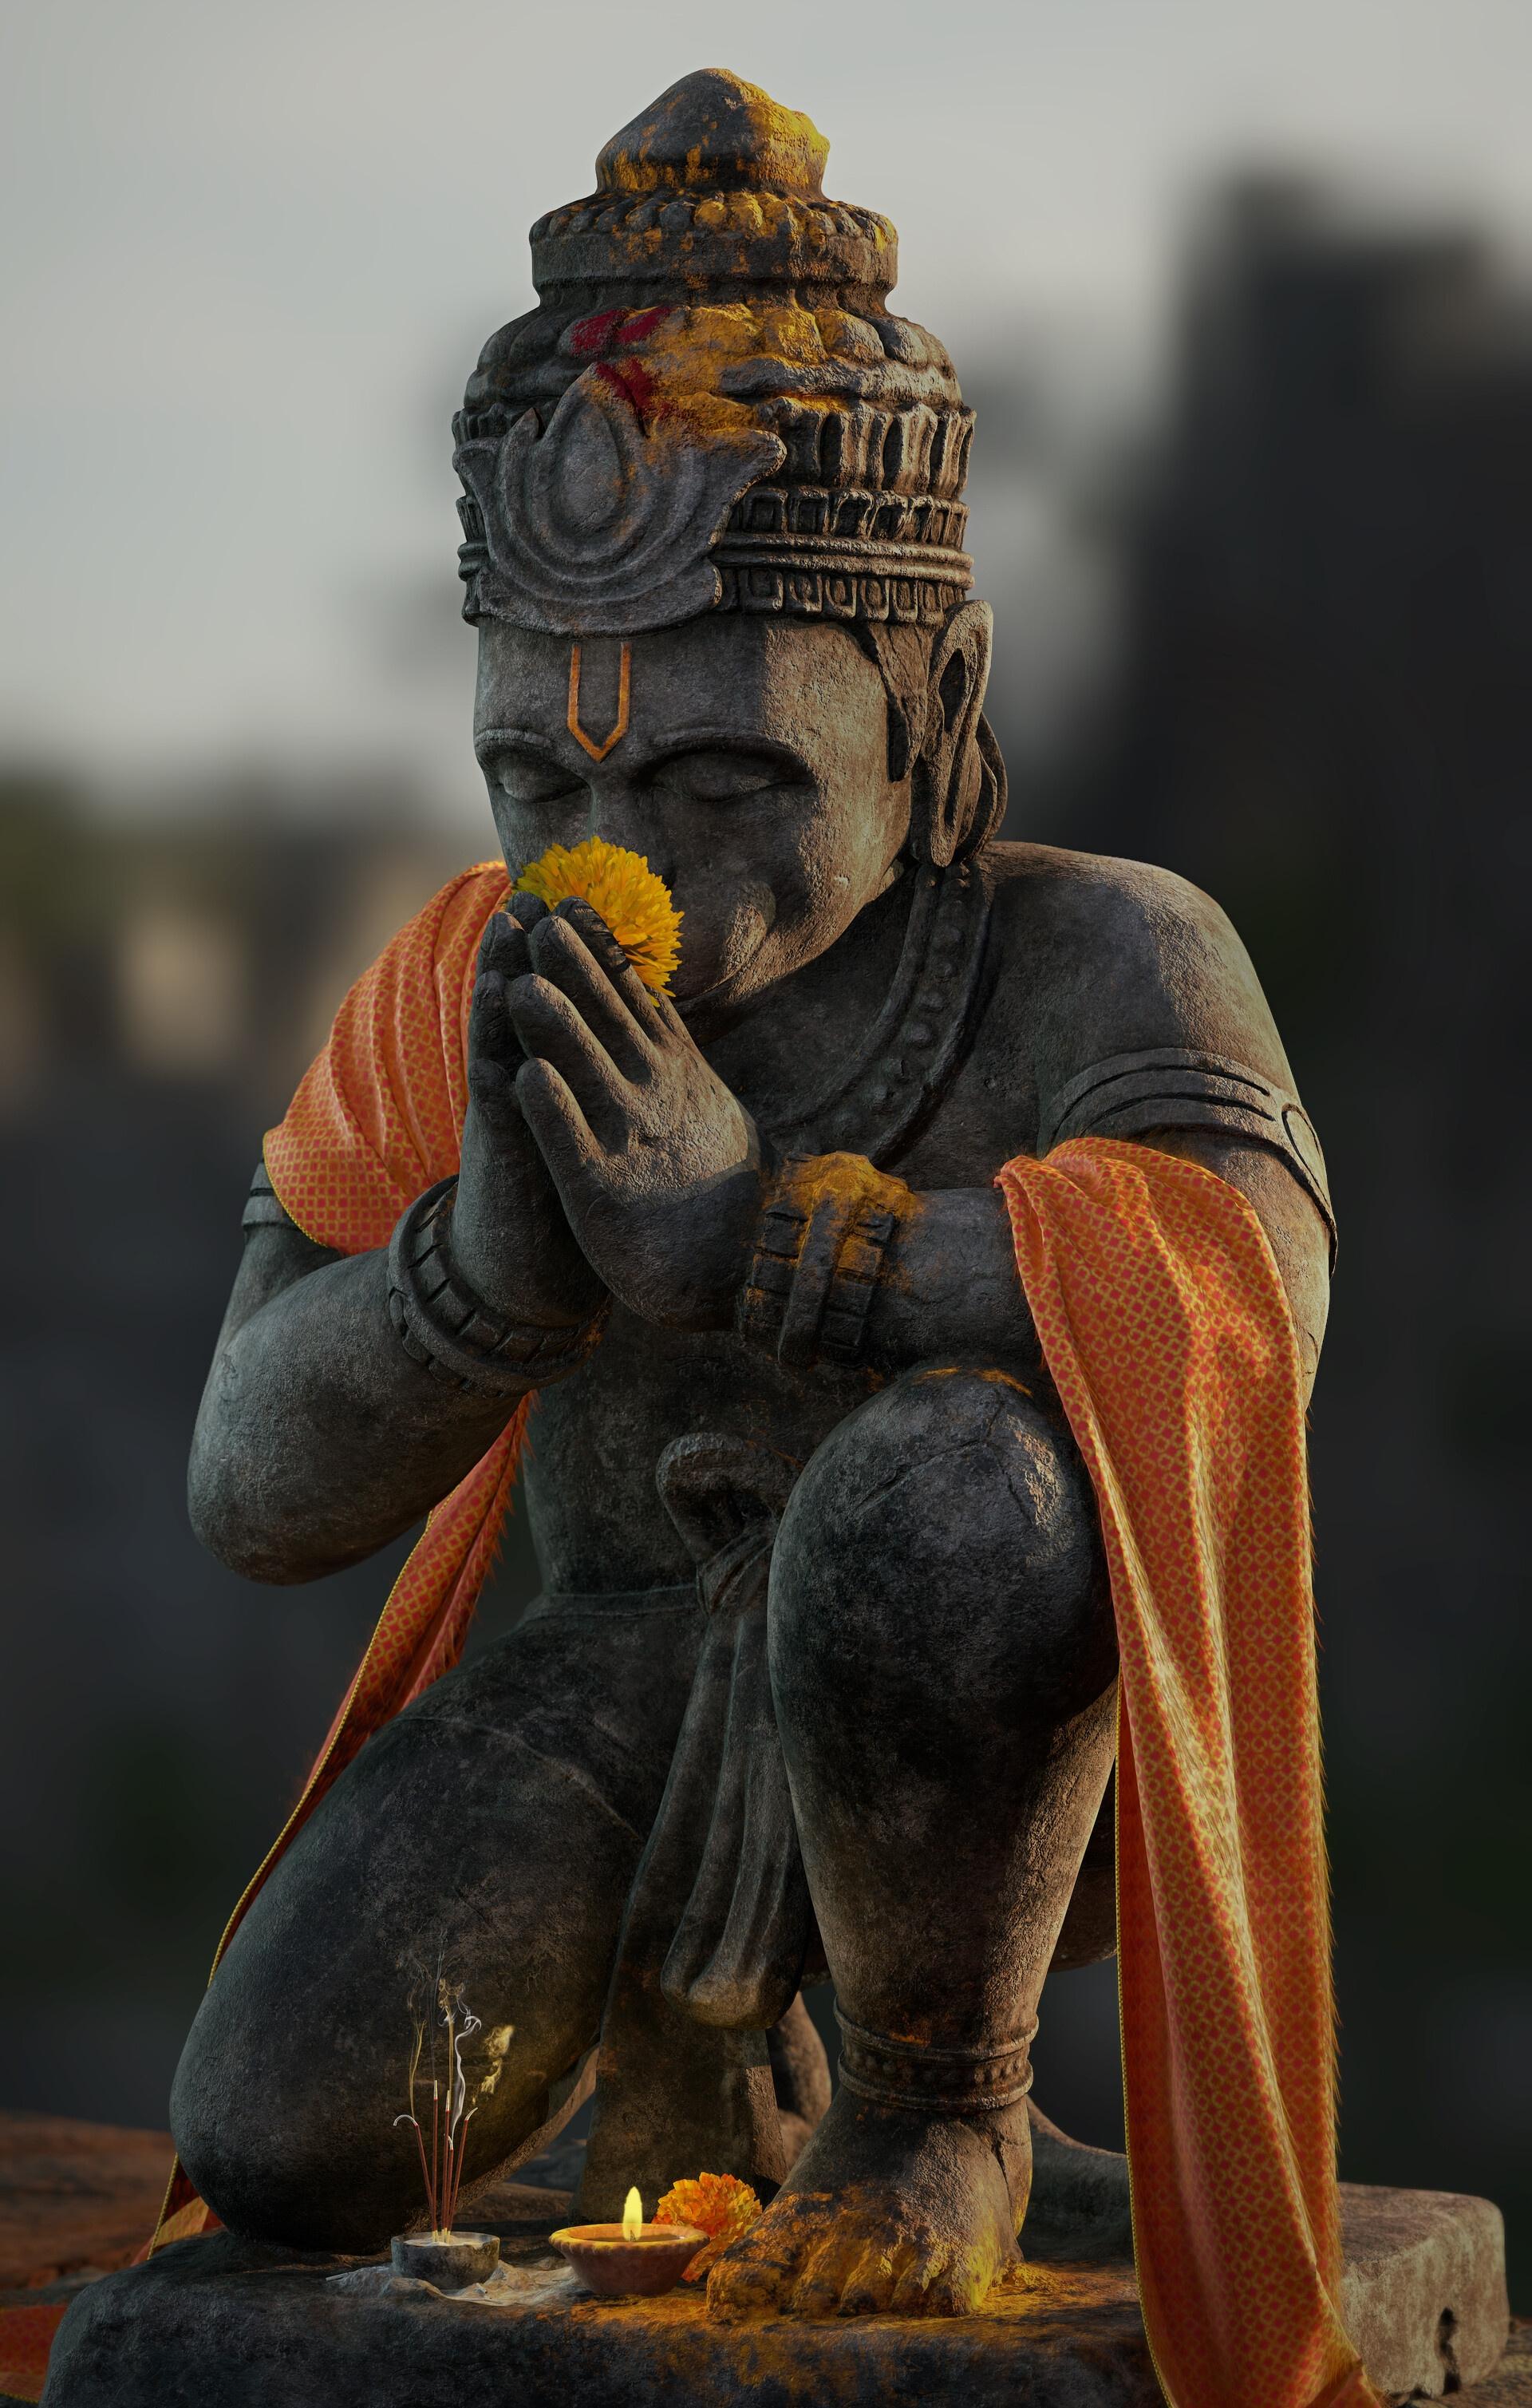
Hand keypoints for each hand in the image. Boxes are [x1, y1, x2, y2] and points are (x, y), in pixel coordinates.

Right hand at [452, 896, 606, 1331]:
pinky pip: (499, 1103)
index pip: (564, 1009)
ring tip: (507, 929)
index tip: (581, 901)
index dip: (572, 961)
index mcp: (555, 1080)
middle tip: (535, 890)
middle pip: (524, 1006)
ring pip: (501, 1039)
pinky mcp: (502, 1156)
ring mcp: (507, 1117)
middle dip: (529, 950)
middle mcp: (523, 1088)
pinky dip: (499, 1064)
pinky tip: (501, 1025)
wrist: (524, 1278)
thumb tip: (637, 1042)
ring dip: (500, 984)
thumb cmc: (569, 1200)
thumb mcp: (591, 1132)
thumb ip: (601, 1086)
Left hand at [506, 900, 764, 1328]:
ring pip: (585, 1070)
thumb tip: (654, 1000)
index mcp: (677, 1070)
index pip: (634, 995)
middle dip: (575, 968)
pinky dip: (550, 1110)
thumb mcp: (707, 1103)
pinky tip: (524, 1078)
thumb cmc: (720, 1188)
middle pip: (608, 1018)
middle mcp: (656, 1095)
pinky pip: (573, 1144)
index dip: (601, 949)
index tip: (571, 902)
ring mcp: (631, 1141)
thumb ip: (677, 1052)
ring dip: (555, 1027)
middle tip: (542, 919)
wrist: (750, 1269)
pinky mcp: (604, 1193)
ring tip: (521, 984)